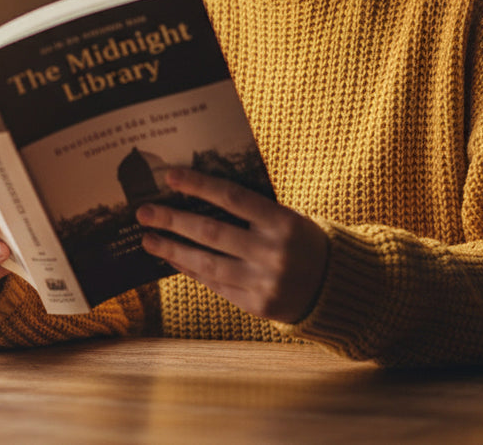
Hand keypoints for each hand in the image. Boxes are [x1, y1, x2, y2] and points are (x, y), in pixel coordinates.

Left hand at [136, 168, 329, 323]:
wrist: (337, 288)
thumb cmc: (302, 242)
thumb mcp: (287, 218)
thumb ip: (251, 211)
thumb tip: (198, 196)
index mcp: (283, 222)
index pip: (233, 197)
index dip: (200, 185)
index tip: (170, 176)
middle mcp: (273, 252)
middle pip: (212, 232)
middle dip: (173, 220)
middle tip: (144, 211)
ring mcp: (265, 282)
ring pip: (208, 264)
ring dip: (173, 249)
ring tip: (147, 239)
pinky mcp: (258, 306)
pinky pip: (216, 285)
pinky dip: (191, 270)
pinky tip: (172, 258)